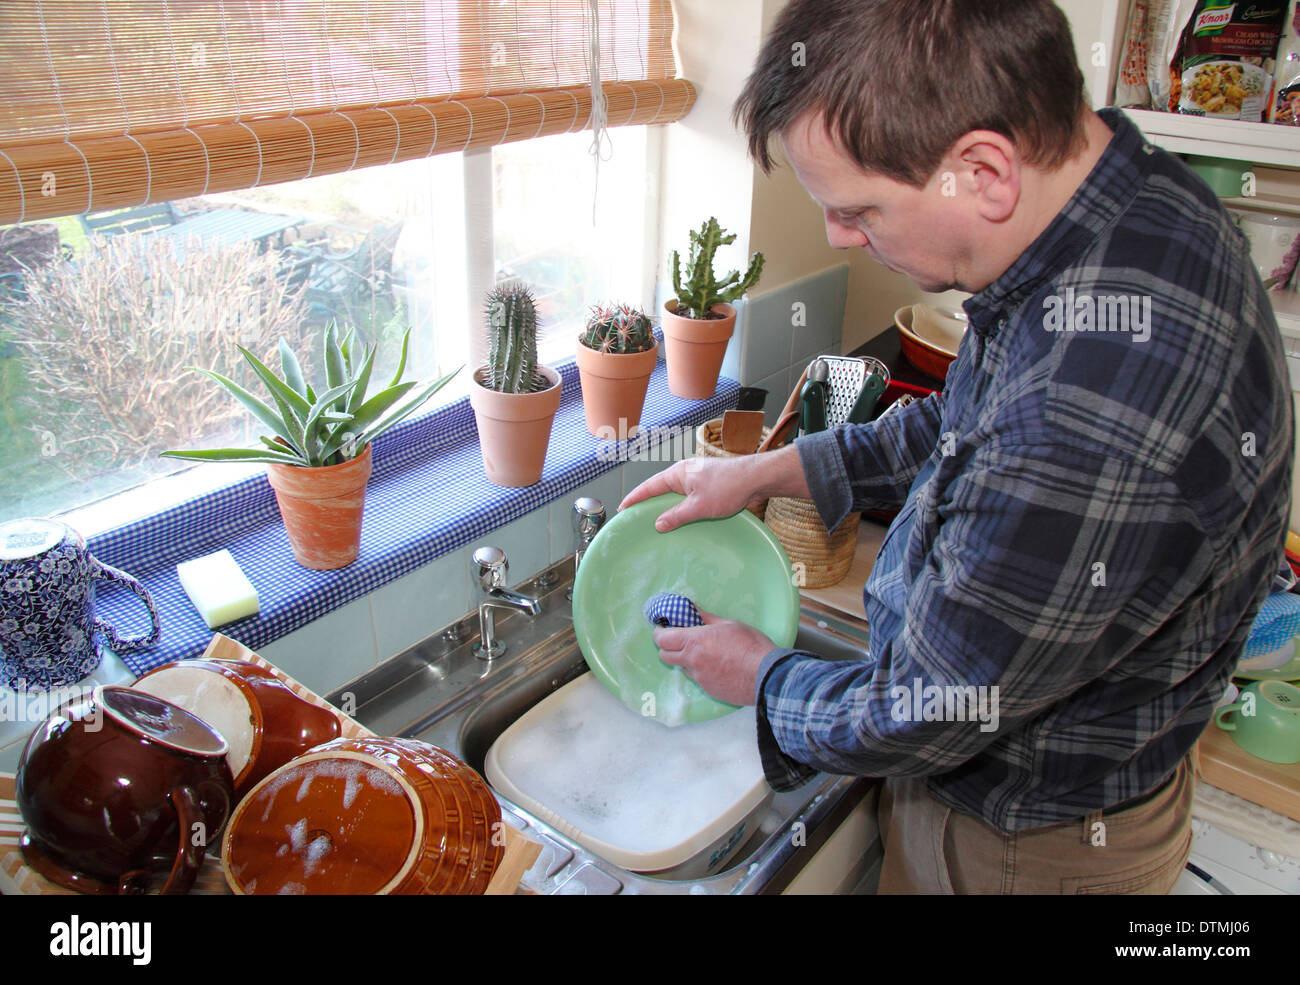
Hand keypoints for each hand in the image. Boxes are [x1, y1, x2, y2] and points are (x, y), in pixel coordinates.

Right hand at [618, 455, 768, 532]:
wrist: (756, 478)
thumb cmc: (728, 487)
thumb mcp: (699, 506)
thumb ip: (677, 516)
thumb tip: (658, 524)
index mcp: (678, 474)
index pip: (649, 487)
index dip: (635, 498)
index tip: (622, 508)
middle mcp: (685, 473)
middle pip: (661, 490)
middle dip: (649, 503)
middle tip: (636, 517)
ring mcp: (697, 478)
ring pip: (676, 494)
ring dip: (667, 507)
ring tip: (656, 521)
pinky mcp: (708, 485)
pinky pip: (688, 497)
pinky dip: (681, 507)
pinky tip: (682, 519)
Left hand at [653, 610, 775, 705]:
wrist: (767, 675)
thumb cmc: (751, 646)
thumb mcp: (728, 624)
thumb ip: (705, 618)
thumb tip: (691, 609)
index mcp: (694, 642)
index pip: (662, 639)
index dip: (659, 632)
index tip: (663, 627)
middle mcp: (692, 662)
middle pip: (665, 656)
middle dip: (668, 647)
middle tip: (679, 639)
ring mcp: (700, 679)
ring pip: (683, 668)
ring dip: (687, 660)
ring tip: (706, 652)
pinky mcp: (709, 691)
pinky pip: (698, 679)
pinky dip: (702, 672)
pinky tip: (718, 666)